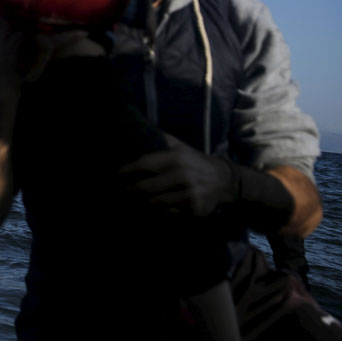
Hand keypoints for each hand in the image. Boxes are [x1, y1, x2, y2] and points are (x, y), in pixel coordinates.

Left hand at [117, 135, 235, 216]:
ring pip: (156, 203)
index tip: (116, 174)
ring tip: (134, 201)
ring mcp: (190, 194)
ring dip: (143, 203)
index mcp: (177, 158)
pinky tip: (153, 209)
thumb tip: (136, 127)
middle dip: (130, 190)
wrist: (225, 180)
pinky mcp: (195, 209)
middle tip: (121, 191)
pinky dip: (159, 212)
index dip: (128, 170)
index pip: (145, 164)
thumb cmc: (194, 162)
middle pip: (147, 187)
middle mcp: (183, 176)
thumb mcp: (180, 147)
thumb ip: (160, 139)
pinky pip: (169, 213)